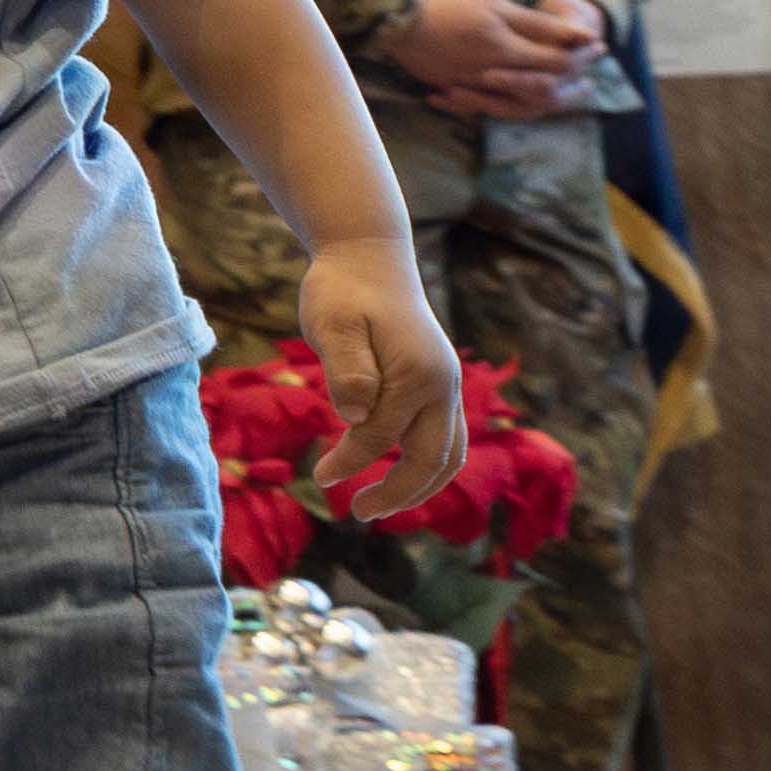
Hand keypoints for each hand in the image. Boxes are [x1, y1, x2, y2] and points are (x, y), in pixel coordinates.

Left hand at [299, 233, 470, 523]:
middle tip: (358, 512)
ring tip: (378, 505)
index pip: (381, 436)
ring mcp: (445, 385)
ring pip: (449, 454)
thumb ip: (346, 368)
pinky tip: (392, 471)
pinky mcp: (436, 384)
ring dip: (419, 486)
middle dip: (398, 493)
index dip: (350, 462)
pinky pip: (444, 438)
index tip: (321, 479)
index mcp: (418, 375)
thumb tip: (356, 417)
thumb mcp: (332, 323)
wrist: (368, 257)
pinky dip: (425, 463)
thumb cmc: (342, 290)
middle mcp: (443, 385)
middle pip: (434, 460)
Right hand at [395, 0, 603, 117]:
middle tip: (590, 72)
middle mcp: (496, 79)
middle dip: (574, 81)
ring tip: (568, 90)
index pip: (560, 63)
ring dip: (552, 99)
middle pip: (549, 90)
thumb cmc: (449, 8)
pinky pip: (498, 112)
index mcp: (507, 53)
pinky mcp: (463, 96)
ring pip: (527, 107)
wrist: (398, 24)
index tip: (599, 47)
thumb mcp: (496, 6)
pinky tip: (529, 99)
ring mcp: (479, 92)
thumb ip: (540, 25)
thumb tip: (583, 37)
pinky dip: (520, 106)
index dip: (584, 56)